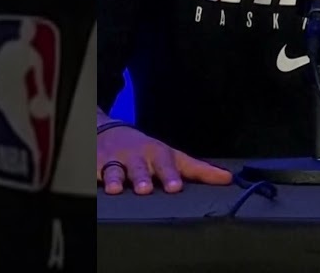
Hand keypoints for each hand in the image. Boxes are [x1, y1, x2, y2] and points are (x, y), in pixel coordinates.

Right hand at [97, 125, 233, 194]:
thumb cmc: (147, 150)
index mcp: (158, 154)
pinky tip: (92, 184)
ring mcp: (114, 160)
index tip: (175, 187)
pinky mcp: (94, 164)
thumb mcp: (172, 156)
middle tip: (145, 189)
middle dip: (142, 176)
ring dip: (116, 178)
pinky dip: (91, 177)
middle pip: (140, 167)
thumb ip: (199, 170)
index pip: (167, 164)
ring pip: (114, 169)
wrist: (109, 131)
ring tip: (116, 189)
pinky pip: (91, 171)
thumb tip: (228, 179)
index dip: (171, 176)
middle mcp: (136, 156)